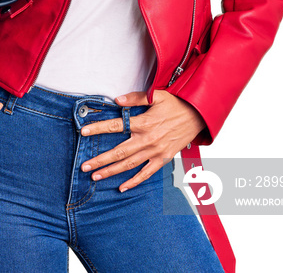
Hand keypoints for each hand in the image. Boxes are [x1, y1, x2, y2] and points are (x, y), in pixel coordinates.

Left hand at [80, 90, 205, 191]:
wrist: (198, 116)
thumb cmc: (176, 104)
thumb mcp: (157, 96)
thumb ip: (136, 98)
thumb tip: (117, 100)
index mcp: (144, 122)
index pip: (115, 126)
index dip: (98, 129)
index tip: (83, 132)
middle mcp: (147, 140)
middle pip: (119, 152)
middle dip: (100, 160)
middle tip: (84, 166)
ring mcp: (155, 152)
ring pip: (129, 165)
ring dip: (111, 172)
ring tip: (96, 177)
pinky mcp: (163, 159)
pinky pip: (146, 173)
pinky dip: (134, 181)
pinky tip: (122, 187)